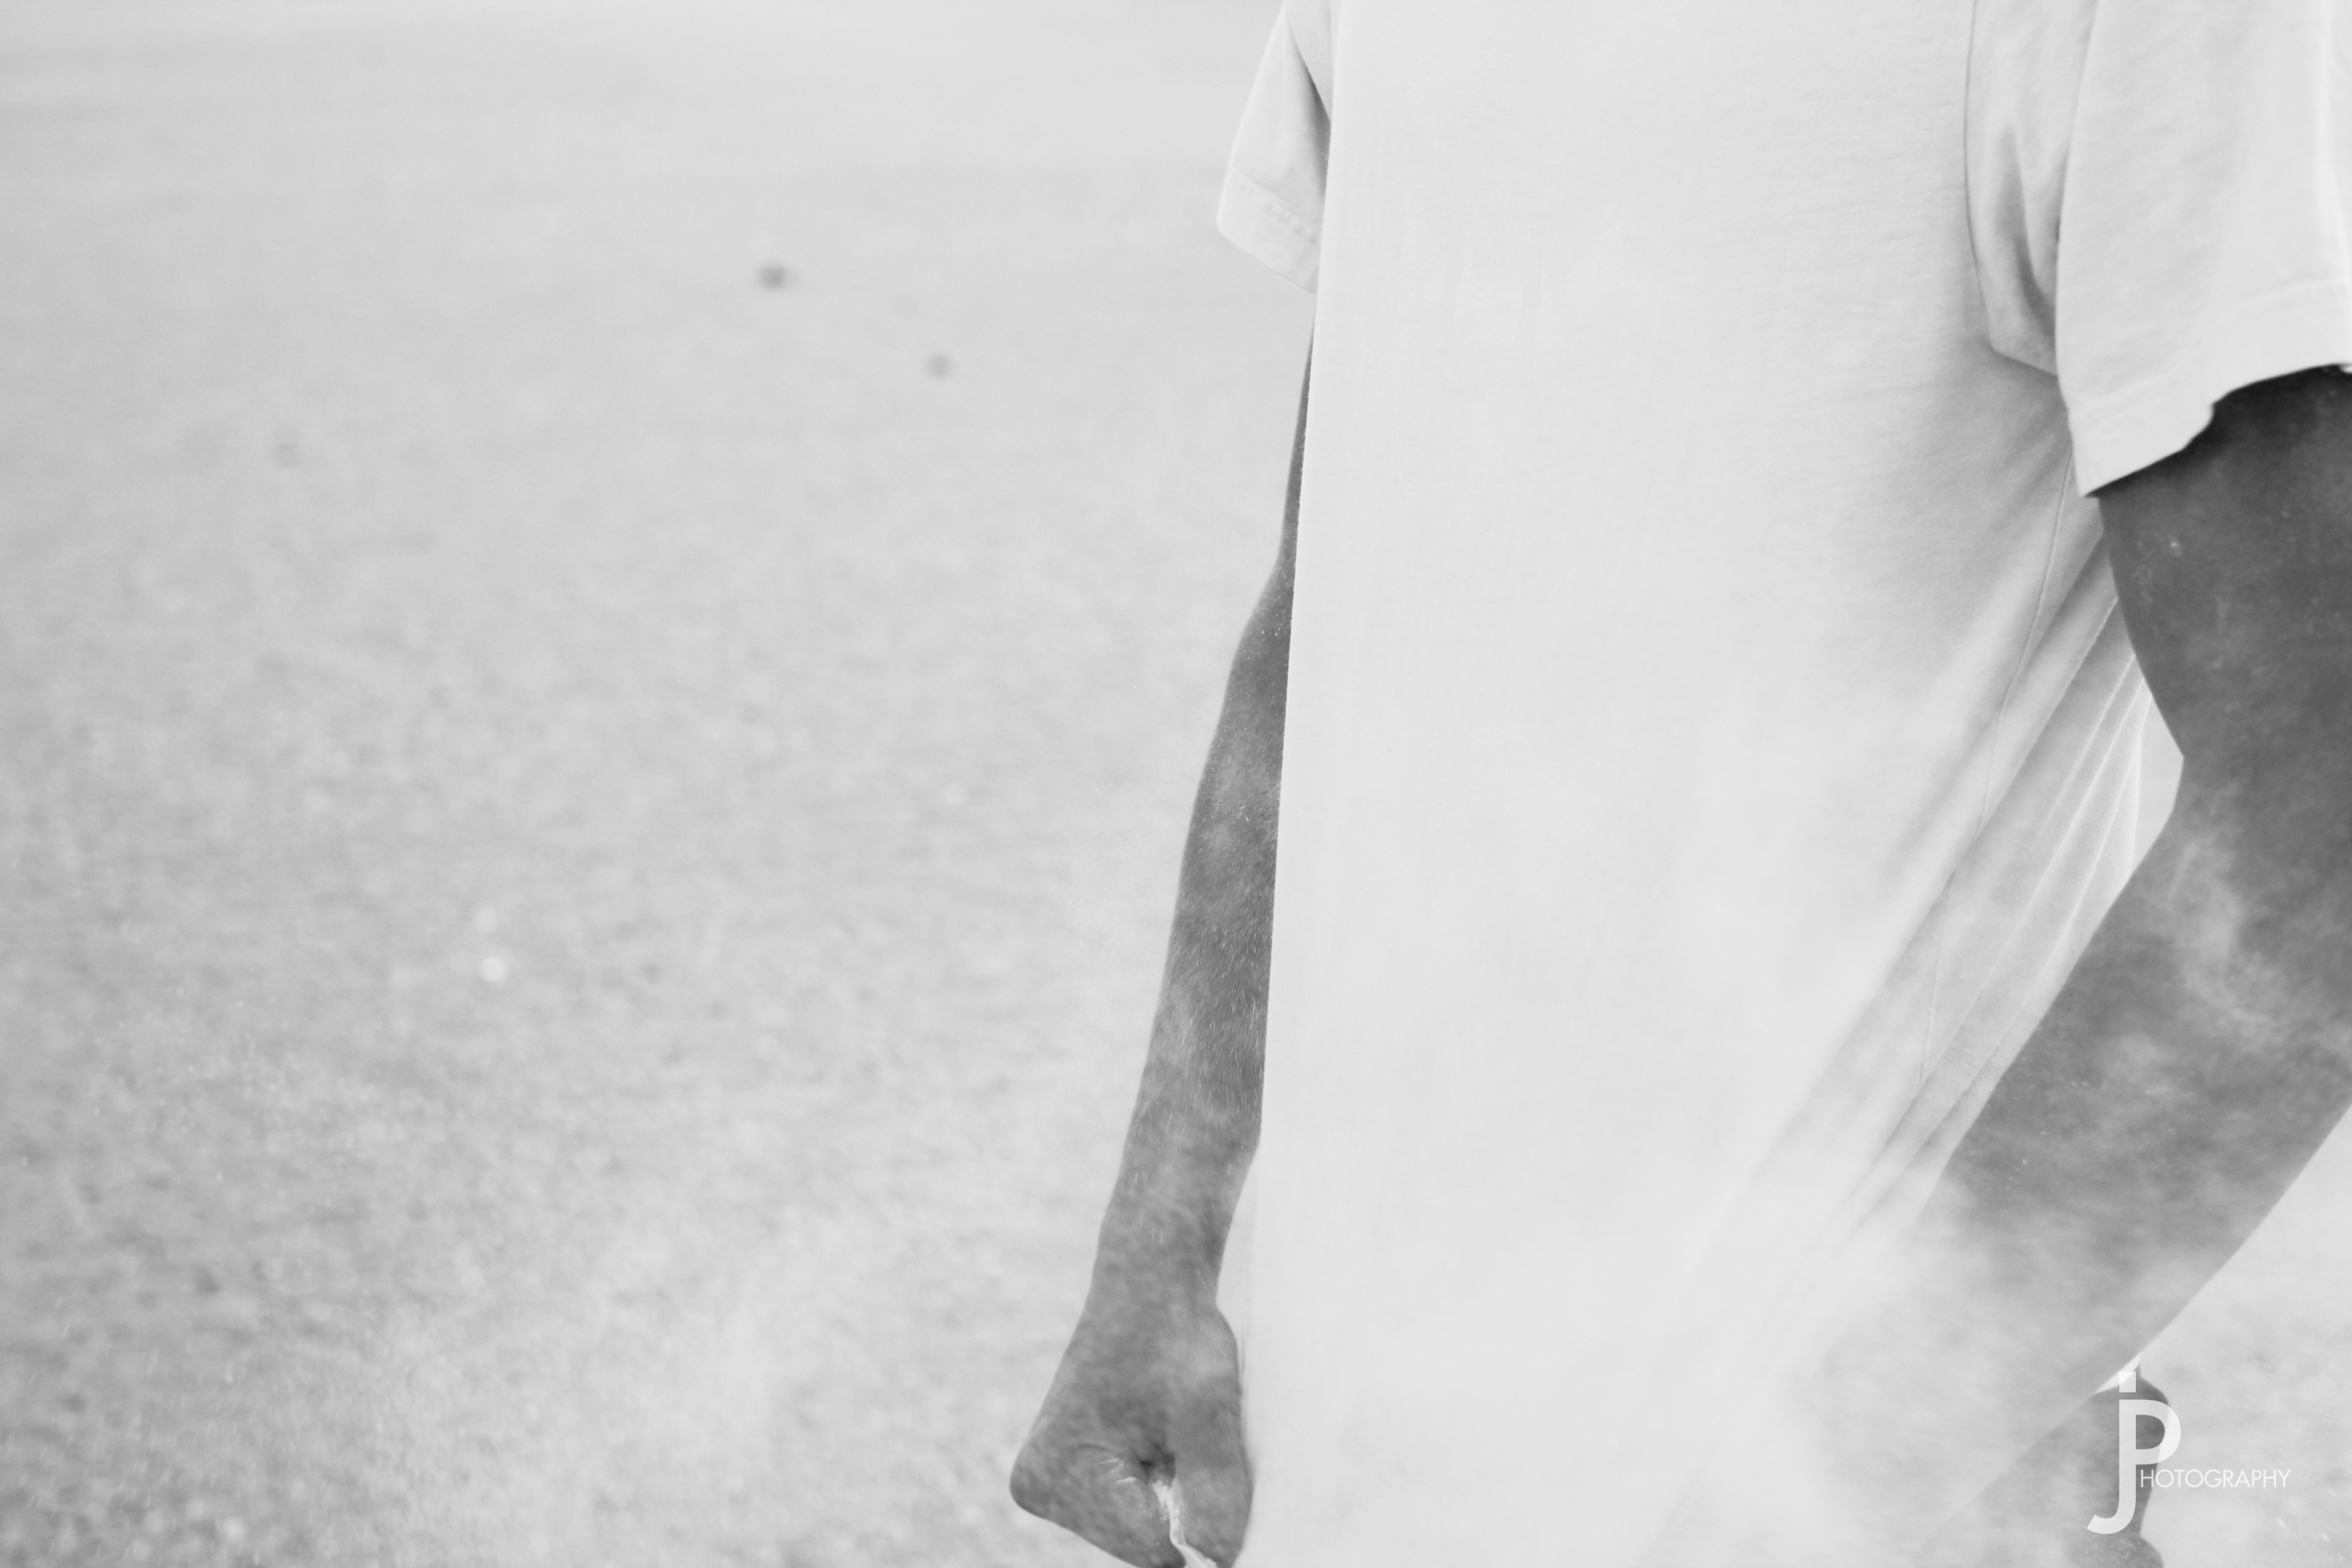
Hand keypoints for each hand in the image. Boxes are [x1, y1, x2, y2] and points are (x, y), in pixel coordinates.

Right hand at [1010, 1284, 1250, 1566]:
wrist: (1150, 1285)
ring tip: (1183, 1436)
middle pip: (1143, 1544)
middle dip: (1186, 1511)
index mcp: (1060, 1474)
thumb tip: (1221, 1563)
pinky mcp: (1071, 1473)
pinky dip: (1164, 1486)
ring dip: (1176, 1499)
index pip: (1151, 1550)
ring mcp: (1052, 1480)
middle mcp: (1041, 1485)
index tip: (1225, 1485)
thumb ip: (1215, 1500)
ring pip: (1142, 1529)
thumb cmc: (1175, 1337)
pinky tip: (1170, 1440)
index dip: (1204, 1533)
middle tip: (1201, 1445)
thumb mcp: (1207, 1418)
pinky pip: (1132, 1507)